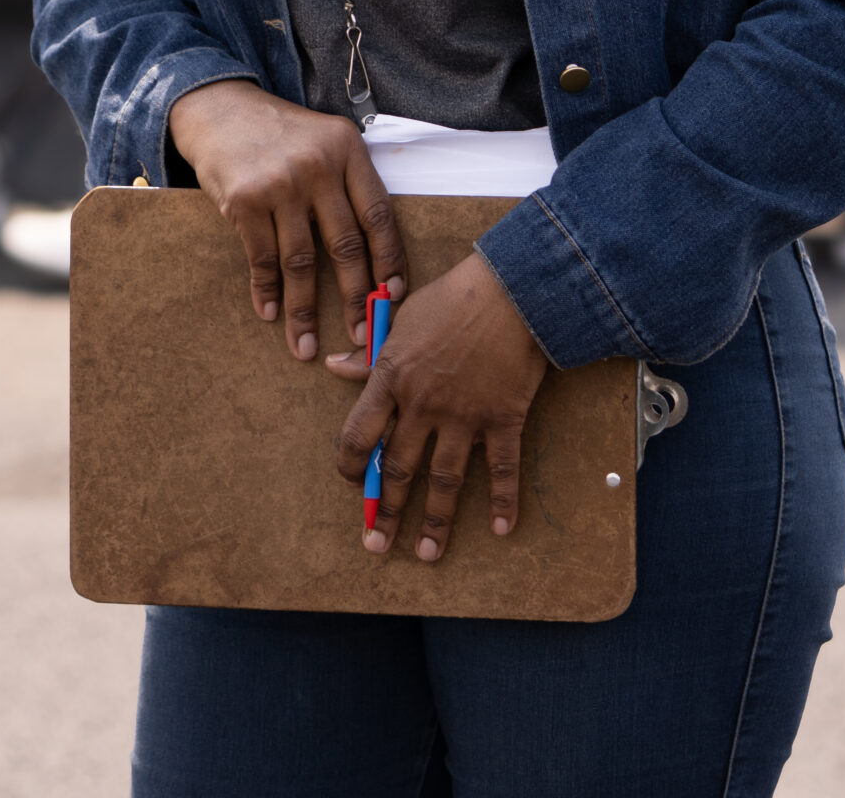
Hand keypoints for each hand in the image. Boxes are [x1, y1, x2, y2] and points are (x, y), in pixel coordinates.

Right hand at [168, 81, 407, 360]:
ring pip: (300, 261)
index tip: (393, 296)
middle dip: (355, 298)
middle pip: (345, 245)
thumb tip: (376, 255)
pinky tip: (269, 313)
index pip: (378, 214)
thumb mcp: (325, 139)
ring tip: (306, 346)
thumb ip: (349, 182)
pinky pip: (261, 258)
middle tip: (361, 337)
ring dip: (304, 311)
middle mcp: (317, 165)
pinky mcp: (244, 200)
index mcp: (347, 149)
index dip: (389, 260)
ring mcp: (280, 183)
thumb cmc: (281, 133)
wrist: (221, 108)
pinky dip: (266, 291)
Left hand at [327, 251, 547, 561]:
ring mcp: (464, 416)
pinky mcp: (502, 419)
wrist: (510, 290)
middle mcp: (423, 404)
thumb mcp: (402, 319)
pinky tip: (500, 528)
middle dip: (386, 511)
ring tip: (428, 553)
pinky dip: (503, 501)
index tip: (352, 485)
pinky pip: (502, 470)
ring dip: (435, 521)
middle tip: (377, 544)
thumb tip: (333, 365)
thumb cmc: (453, 298)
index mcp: (392, 377)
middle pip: (398, 469)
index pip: (357, 434)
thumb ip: (369, 354)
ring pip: (444, 480)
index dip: (350, 466)